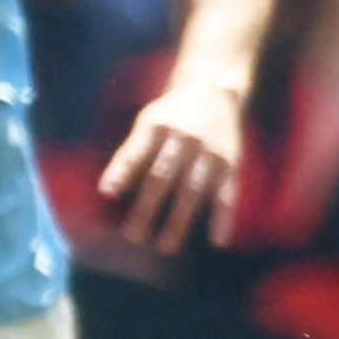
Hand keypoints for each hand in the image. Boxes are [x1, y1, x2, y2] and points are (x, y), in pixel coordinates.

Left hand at [102, 78, 246, 254]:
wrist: (215, 91)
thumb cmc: (172, 114)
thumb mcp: (148, 123)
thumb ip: (130, 154)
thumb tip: (107, 191)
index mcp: (159, 127)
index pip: (138, 152)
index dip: (123, 170)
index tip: (108, 193)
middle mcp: (185, 139)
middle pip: (163, 177)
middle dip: (148, 207)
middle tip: (133, 236)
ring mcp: (210, 152)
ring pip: (193, 191)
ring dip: (180, 220)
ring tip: (166, 247)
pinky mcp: (231, 163)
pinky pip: (227, 194)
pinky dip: (224, 218)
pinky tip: (217, 241)